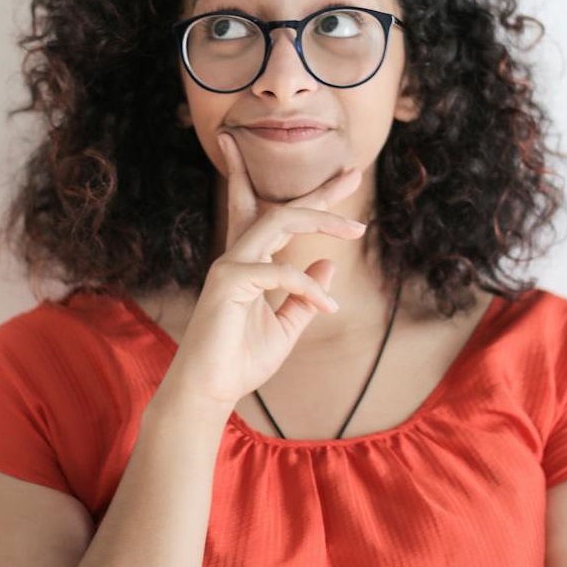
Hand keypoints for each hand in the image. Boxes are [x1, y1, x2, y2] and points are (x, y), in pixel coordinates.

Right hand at [158, 131, 366, 411]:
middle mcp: (238, 256)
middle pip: (281, 210)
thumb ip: (304, 295)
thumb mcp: (285, 327)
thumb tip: (328, 262)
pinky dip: (309, 287)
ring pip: (279, 222)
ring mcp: (230, 266)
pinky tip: (328, 307)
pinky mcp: (228, 282)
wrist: (210, 390)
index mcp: (250, 263)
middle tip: (354, 175)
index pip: (278, 219)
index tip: (345, 182)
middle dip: (319, 193)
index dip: (311, 201)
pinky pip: (280, 272)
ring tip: (356, 229)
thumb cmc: (241, 359)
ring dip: (320, 220)